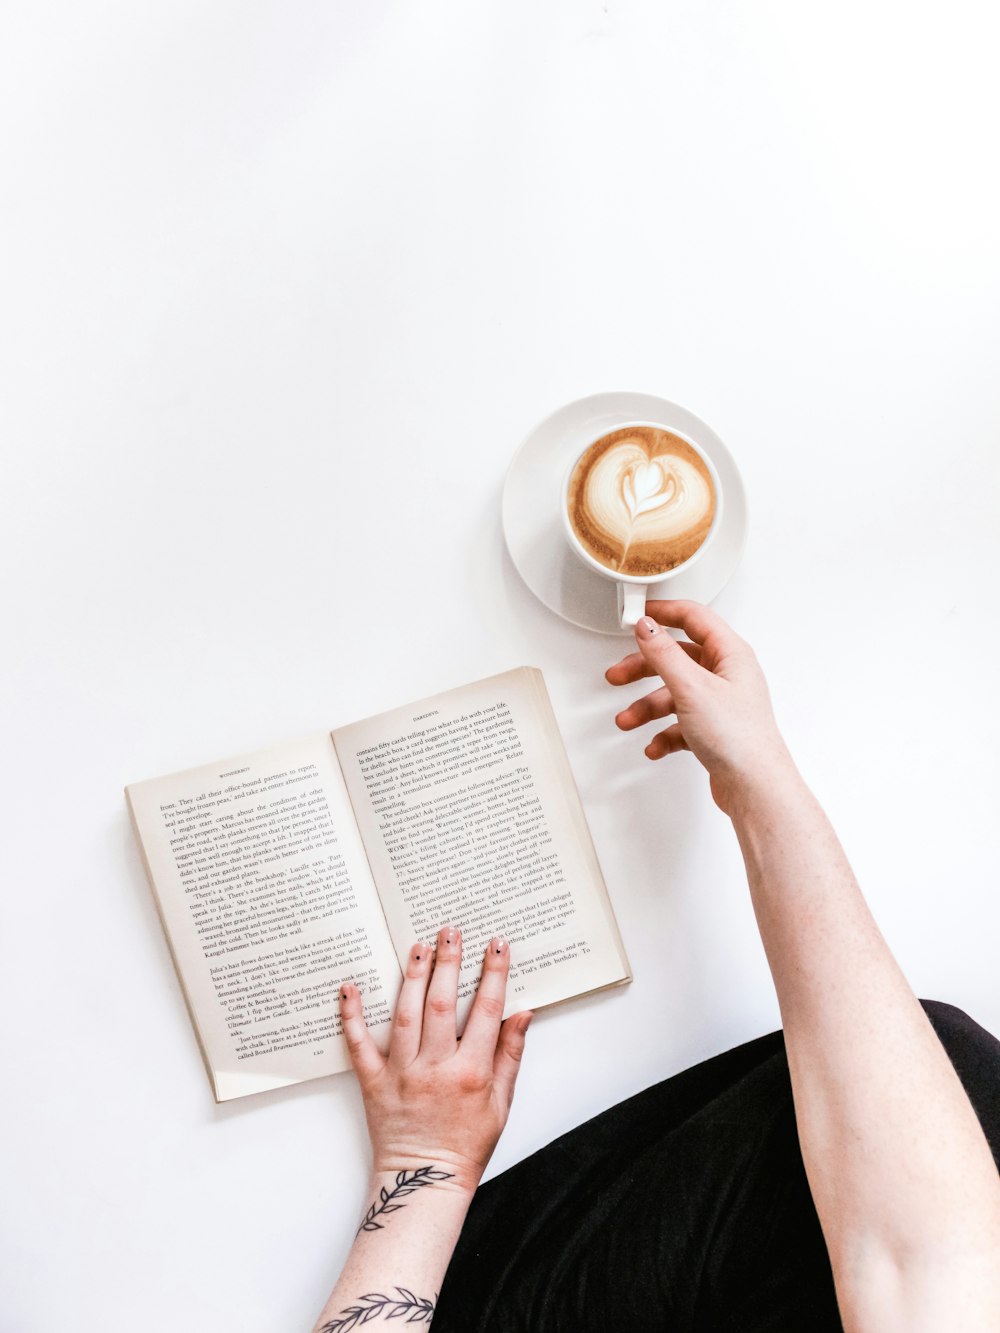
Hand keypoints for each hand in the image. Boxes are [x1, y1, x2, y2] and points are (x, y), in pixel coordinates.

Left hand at [339, 926, 531, 1193]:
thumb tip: (522, 1013)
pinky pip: (359, 1044)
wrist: (424, 1183)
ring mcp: (402, 1074)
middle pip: (443, 1004)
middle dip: (449, 962)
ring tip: (418, 945)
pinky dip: (352, 1015)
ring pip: (406, 1014)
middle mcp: (436, 1068)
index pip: (487, 1011)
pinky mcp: (374, 1083)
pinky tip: (350, 987)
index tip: (497, 945)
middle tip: (450, 930)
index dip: (494, 974)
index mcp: (471, 1073)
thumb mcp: (502, 1104)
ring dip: (413, 976)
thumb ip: (511, 1055)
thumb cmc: (466, 1145)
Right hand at [606, 600, 795, 814]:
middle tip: (619, 675)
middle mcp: (727, 676)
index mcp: (730, 655)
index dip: (663, 612)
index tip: (637, 615)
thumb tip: (647, 627)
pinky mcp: (714, 730)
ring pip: (674, 694)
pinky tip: (655, 745)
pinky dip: (663, 733)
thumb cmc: (739, 738)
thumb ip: (664, 654)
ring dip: (647, 707)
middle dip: (644, 668)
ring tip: (629, 720)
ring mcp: (720, 704)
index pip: (694, 618)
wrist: (755, 788)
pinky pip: (680, 724)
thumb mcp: (692, 687)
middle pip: (677, 658)